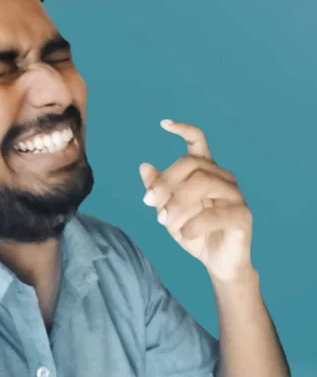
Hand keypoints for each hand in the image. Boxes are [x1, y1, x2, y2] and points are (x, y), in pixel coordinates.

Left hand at [139, 120, 253, 282]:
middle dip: (166, 181)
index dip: (184, 129)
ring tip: (162, 221)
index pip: (198, 141)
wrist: (215, 263)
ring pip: (203, 183)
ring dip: (177, 202)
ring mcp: (235, 195)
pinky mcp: (243, 215)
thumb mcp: (167, 211)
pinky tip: (184, 234)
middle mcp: (222, 177)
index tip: (163, 124)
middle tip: (149, 202)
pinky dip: (195, 223)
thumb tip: (144, 166)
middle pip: (192, 163)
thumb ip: (157, 190)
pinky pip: (217, 213)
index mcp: (205, 171)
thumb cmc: (192, 231)